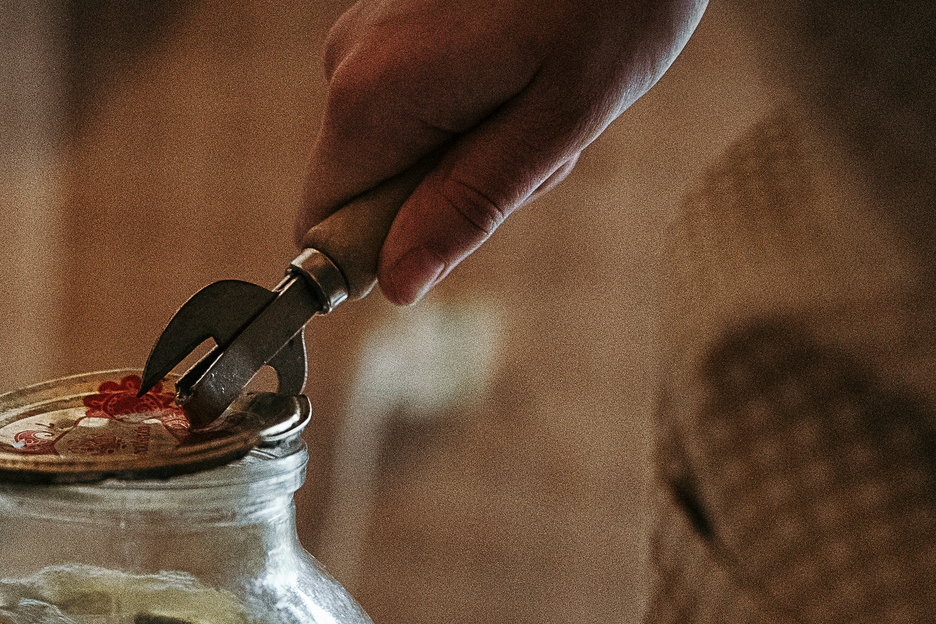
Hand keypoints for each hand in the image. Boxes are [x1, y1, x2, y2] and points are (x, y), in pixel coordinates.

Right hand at [299, 0, 706, 302]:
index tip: (465, 221)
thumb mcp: (556, 123)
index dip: (386, 251)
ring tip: (544, 94)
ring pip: (403, 148)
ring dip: (474, 149)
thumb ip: (468, 207)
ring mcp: (371, 33)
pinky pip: (418, 101)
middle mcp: (349, 62)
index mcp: (373, 98)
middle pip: (371, 191)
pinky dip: (476, 103)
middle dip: (451, 193)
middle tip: (535, 146)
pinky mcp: (397, 17)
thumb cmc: (612, 2)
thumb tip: (397, 283)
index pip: (323, 228)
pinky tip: (528, 63)